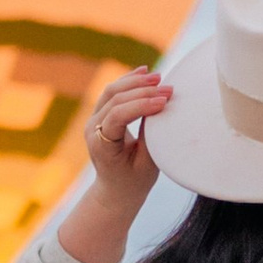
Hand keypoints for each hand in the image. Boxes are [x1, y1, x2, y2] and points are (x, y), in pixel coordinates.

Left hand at [56, 67, 172, 262]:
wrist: (116, 190)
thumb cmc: (134, 182)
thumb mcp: (147, 165)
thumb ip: (150, 137)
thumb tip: (160, 109)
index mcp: (101, 146)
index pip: (117, 116)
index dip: (140, 106)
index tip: (164, 102)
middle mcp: (92, 129)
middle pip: (114, 100)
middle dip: (143, 91)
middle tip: (169, 89)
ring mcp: (94, 120)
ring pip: (111, 92)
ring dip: (135, 82)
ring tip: (159, 78)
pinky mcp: (100, 115)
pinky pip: (112, 93)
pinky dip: (128, 81)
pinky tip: (144, 72)